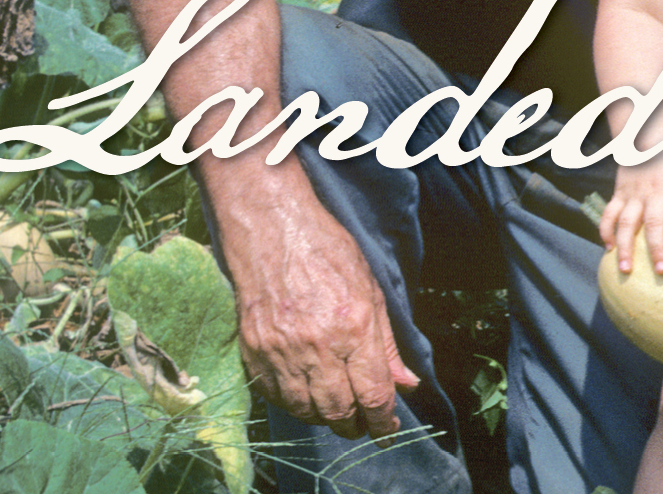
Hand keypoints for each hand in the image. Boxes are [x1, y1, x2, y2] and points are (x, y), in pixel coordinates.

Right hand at [226, 202, 419, 442]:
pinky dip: (295, 403)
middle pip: (339, 410)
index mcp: (354, 327)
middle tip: (364, 422)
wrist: (272, 231)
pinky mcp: (256, 352)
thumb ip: (387, 344)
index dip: (384, 422)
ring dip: (326, 417)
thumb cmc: (329, 252)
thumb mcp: (372, 290)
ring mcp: (283, 351)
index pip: (373, 394)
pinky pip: (277, 396)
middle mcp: (319, 345)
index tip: (389, 432)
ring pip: (307, 410)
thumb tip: (407, 383)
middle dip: (355, 424)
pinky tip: (307, 394)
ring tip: (337, 409)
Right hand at [599, 136, 662, 273]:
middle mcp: (654, 192)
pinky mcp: (619, 193)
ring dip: (626, 247)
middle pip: (655, 223)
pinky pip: (610, 214)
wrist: (645, 131)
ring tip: (626, 270)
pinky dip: (606, 231)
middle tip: (662, 270)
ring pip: (627, 223)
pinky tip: (608, 249)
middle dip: (657, 248)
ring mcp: (634, 194)